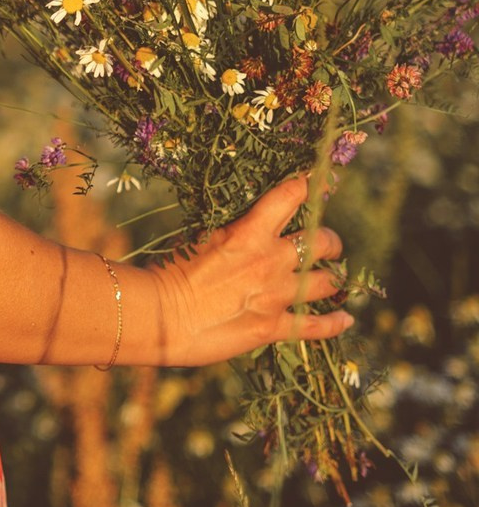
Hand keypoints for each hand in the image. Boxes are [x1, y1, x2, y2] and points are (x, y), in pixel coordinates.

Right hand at [150, 175, 352, 366]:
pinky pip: (318, 326)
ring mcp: (277, 295)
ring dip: (332, 278)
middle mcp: (271, 260)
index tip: (320, 179)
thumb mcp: (198, 237)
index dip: (309, 185)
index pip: (290, 196)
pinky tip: (346, 318)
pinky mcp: (274, 327)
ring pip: (327, 282)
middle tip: (325, 244)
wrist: (160, 314)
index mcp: (249, 231)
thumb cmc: (168, 271)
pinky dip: (336, 322)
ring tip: (332, 278)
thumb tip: (238, 225)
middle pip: (321, 241)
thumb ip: (227, 231)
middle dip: (328, 240)